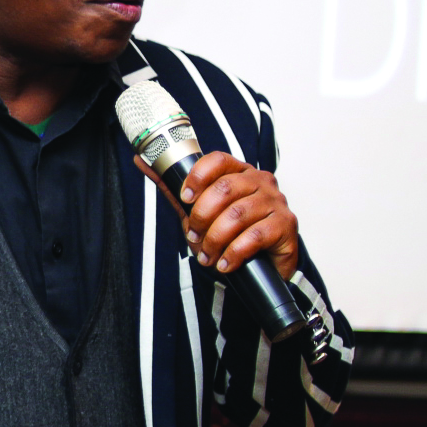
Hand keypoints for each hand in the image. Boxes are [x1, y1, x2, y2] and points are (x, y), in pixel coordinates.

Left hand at [136, 150, 299, 280]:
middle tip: (194, 237)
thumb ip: (172, 188)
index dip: (197, 178)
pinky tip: (225, 263)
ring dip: (214, 240)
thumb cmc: (229, 234)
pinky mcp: (287, 225)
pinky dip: (233, 253)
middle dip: (201, 217)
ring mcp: (276, 202)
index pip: (217, 160)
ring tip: (207, 256)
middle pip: (224, 189)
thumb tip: (140, 160)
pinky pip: (254, 236)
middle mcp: (261, 181)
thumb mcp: (196, 210)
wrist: (261, 266)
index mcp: (239, 172)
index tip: (185, 199)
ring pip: (237, 215)